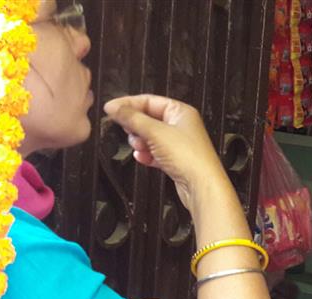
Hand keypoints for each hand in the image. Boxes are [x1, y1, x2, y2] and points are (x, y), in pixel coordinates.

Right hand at [103, 94, 226, 211]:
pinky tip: (144, 158)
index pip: (148, 100)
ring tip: (140, 147)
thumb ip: (131, 118)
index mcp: (180, 111)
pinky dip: (147, 155)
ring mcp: (178, 143)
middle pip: (147, 119)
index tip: (111, 109)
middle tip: (129, 131)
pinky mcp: (175, 159)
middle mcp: (181, 125)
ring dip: (140, 142)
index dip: (128, 104)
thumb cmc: (188, 157)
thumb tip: (114, 107)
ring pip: (149, 137)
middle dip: (135, 127)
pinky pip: (154, 152)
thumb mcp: (154, 132)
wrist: (200, 185)